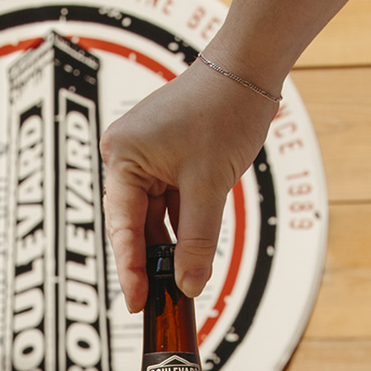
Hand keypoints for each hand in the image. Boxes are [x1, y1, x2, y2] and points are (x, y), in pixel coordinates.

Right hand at [99, 58, 279, 312]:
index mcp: (123, 157)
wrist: (247, 68)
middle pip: (132, 224)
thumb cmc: (224, 110)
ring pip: (151, 217)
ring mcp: (142, 157)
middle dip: (146, 261)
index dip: (130, 269)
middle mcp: (124, 156)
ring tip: (172, 282)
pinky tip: (185, 252)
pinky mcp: (161, 158)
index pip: (124, 226)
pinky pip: (165, 203)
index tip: (136, 302)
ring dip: (165, 246)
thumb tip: (188, 285)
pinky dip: (177, 226)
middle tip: (151, 301)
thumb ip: (197, 241)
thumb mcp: (209, 186)